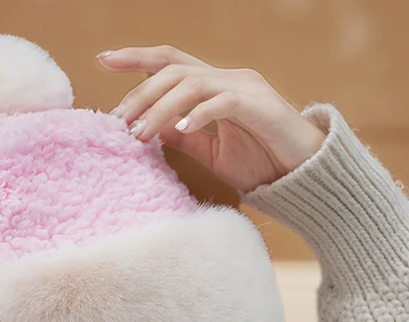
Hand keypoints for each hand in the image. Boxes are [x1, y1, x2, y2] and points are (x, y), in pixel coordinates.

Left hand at [97, 45, 325, 193]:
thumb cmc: (263, 163)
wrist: (305, 176)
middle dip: (140, 93)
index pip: (170, 63)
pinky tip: (179, 130)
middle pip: (174, 70)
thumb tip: (152, 129)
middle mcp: (229, 78)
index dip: (137, 59)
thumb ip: (186, 137)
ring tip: (139, 135)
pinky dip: (198, 114)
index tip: (103, 60)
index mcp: (216, 87)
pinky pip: (223, 102)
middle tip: (119, 122)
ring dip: (160, 108)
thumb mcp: (213, 152)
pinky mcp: (260, 106)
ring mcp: (246, 89)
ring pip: (192, 84)